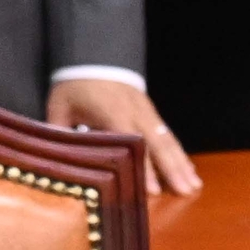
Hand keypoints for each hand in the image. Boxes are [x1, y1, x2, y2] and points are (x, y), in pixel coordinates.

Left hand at [47, 74, 198, 197]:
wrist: (93, 57)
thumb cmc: (75, 86)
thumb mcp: (60, 107)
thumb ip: (59, 132)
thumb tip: (56, 159)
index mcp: (112, 113)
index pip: (131, 143)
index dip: (142, 167)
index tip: (152, 190)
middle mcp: (135, 113)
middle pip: (157, 144)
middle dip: (173, 169)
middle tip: (186, 191)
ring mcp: (146, 112)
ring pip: (168, 140)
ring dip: (182, 163)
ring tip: (194, 186)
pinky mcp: (151, 112)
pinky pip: (168, 134)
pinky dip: (179, 153)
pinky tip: (188, 170)